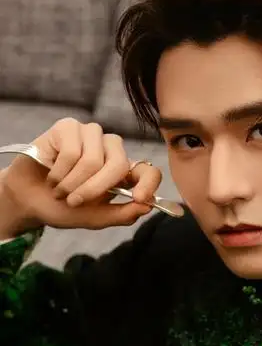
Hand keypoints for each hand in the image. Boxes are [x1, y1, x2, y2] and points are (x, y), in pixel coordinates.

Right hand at [0, 118, 162, 234]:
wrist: (29, 200)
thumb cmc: (64, 207)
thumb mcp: (96, 218)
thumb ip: (122, 214)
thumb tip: (147, 207)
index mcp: (124, 172)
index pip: (148, 171)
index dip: (148, 183)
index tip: (140, 198)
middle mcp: (111, 149)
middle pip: (119, 165)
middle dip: (95, 189)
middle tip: (74, 202)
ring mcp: (91, 135)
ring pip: (93, 160)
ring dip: (71, 183)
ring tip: (60, 190)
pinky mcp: (69, 127)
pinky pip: (71, 152)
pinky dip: (58, 172)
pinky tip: (51, 175)